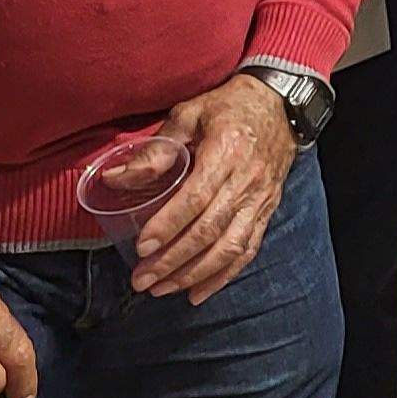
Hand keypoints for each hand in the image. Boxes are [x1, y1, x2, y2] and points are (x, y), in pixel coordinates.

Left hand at [131, 76, 298, 301]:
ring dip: (194, 274)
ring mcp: (260, 200)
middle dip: (173, 260)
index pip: (196, 198)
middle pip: (210, 230)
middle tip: (142, 280)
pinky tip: (198, 293)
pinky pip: (247, 250)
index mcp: (226, 152)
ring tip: (162, 289)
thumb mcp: (188, 115)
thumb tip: (115, 179)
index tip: (142, 247)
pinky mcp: (266, 211)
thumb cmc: (228, 107)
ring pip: (229, 247)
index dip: (168, 225)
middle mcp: (247, 181)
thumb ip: (156, 150)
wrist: (280, 104)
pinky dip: (223, 276)